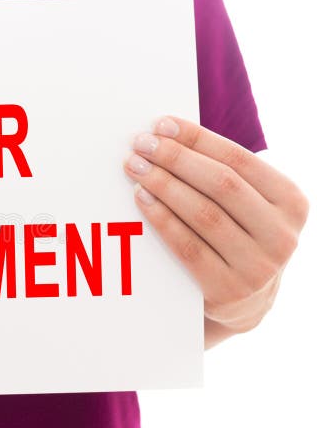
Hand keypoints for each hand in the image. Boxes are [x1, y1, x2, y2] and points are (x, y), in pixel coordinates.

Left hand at [123, 116, 307, 336]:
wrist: (245, 302)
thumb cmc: (237, 236)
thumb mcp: (248, 206)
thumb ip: (223, 174)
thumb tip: (168, 134)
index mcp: (291, 202)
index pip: (239, 160)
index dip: (198, 139)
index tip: (162, 124)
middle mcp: (281, 234)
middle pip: (221, 184)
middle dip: (176, 159)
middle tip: (141, 144)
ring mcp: (259, 266)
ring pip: (203, 214)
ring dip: (164, 185)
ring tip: (135, 168)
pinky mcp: (229, 290)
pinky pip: (188, 246)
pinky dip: (162, 219)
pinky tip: (142, 199)